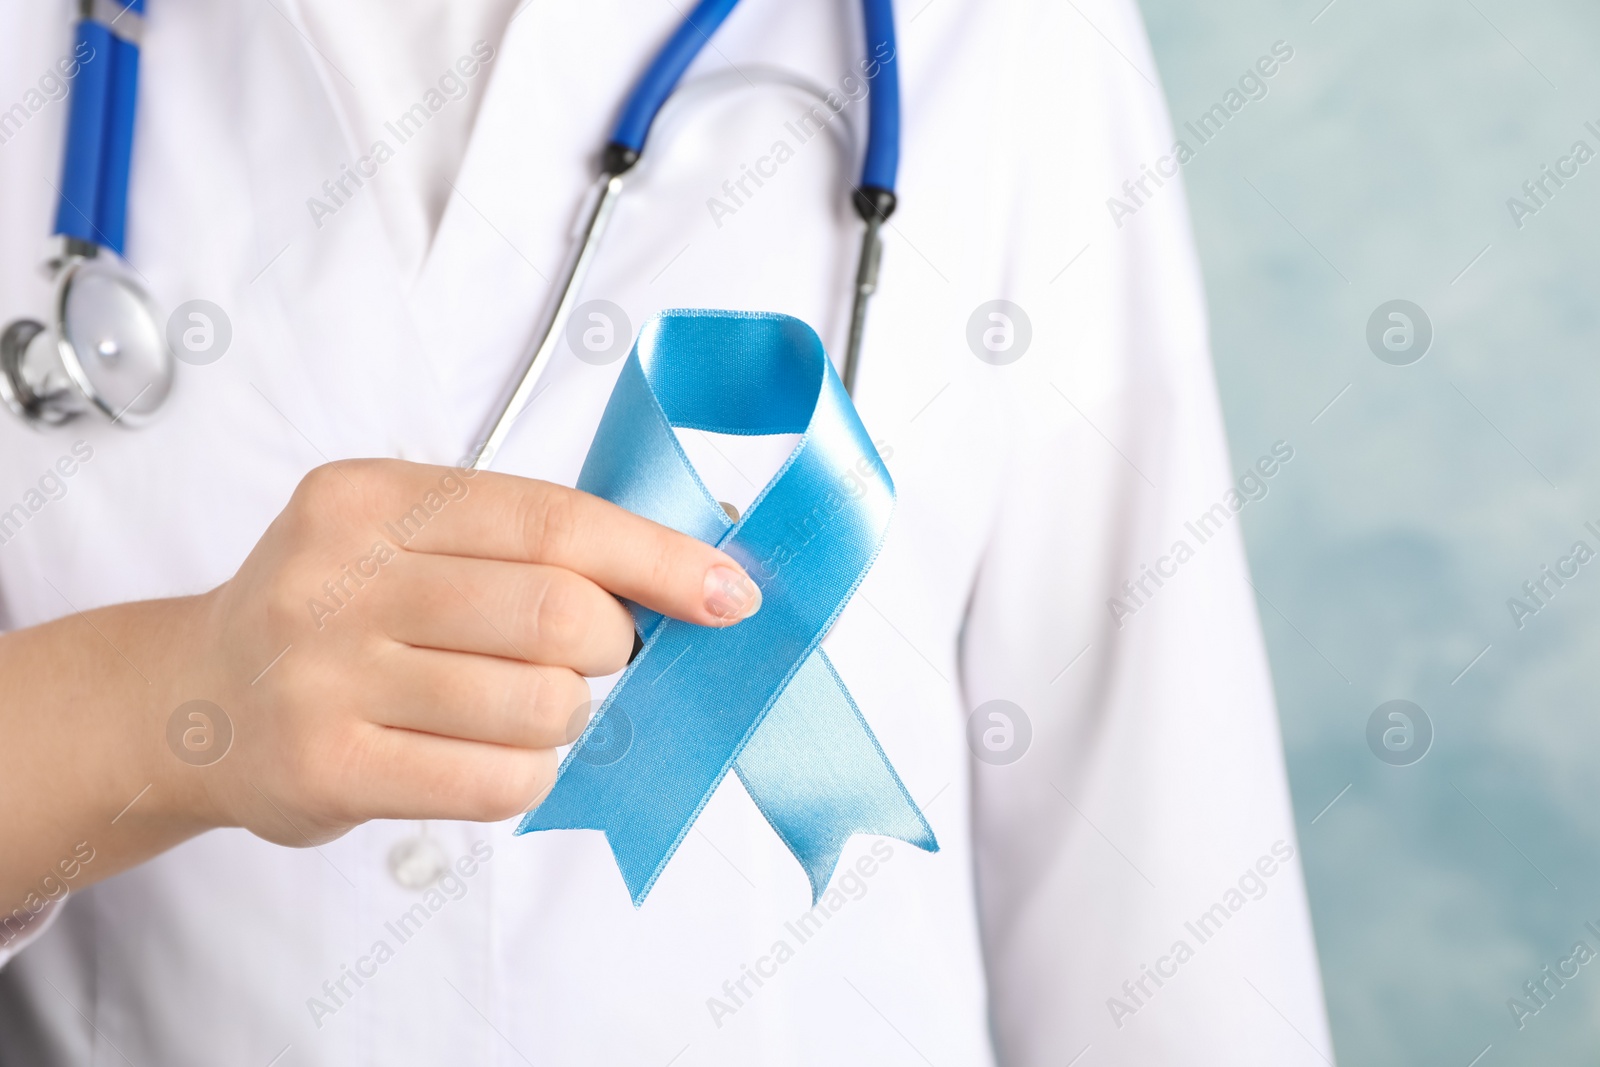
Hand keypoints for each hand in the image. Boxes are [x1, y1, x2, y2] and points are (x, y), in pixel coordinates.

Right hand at [171, 459, 761, 845]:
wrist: (197, 699)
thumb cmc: (337, 611)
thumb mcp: (404, 537)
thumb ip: (525, 541)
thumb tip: (695, 567)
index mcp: (370, 497)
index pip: (553, 519)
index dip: (659, 558)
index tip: (731, 592)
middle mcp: (337, 576)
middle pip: (557, 614)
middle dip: (614, 645)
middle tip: (602, 655)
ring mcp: (324, 675)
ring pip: (538, 704)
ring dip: (571, 714)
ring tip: (532, 705)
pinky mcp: (327, 767)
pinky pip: (497, 781)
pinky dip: (531, 773)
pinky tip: (497, 753)